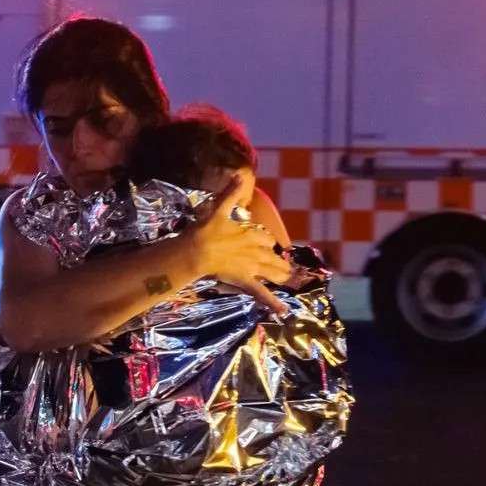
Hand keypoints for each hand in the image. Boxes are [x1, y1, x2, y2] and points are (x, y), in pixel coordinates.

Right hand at [187, 171, 290, 317]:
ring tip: (288, 279)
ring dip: (281, 275)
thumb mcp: (219, 208)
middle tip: (286, 267)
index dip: (268, 242)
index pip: (266, 238)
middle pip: (272, 256)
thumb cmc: (206, 230)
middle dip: (279, 261)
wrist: (197, 250)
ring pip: (272, 272)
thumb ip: (230, 193)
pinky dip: (273, 303)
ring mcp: (252, 267)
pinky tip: (283, 311)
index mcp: (250, 234)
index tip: (269, 244)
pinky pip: (261, 293)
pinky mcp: (246, 281)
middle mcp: (255, 251)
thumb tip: (238, 173)